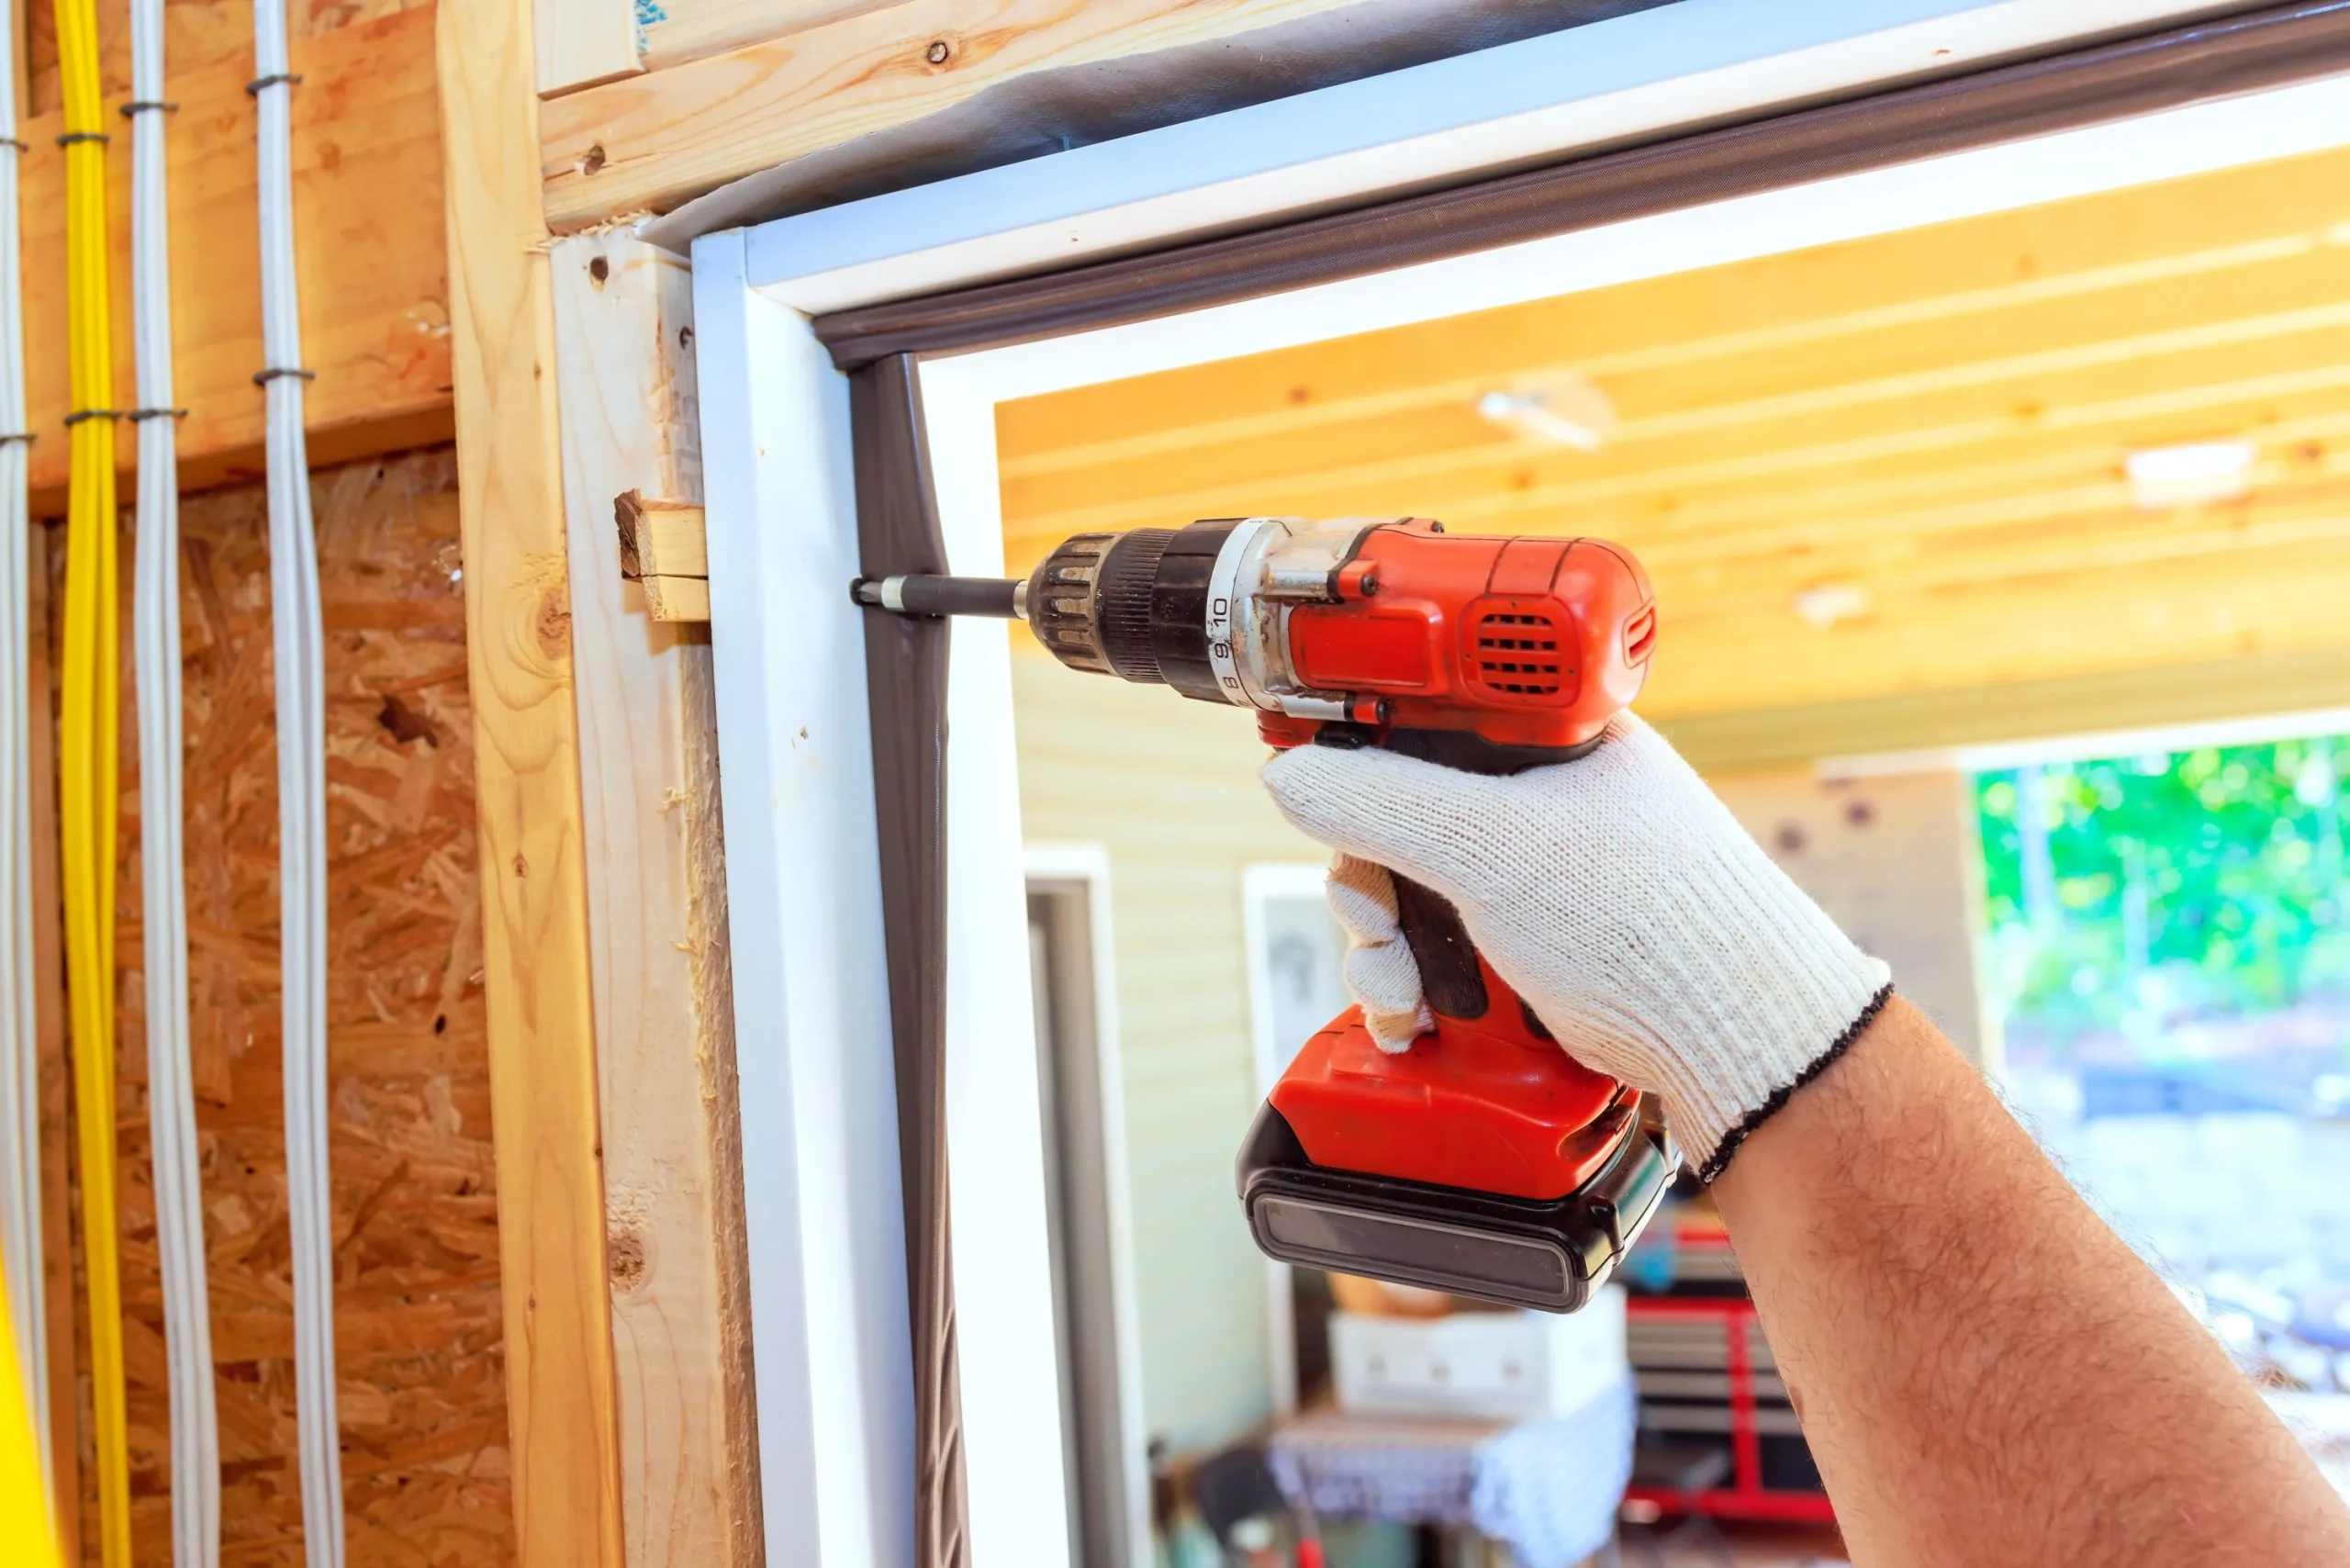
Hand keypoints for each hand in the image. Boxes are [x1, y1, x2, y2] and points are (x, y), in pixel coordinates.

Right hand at [1261, 714, 1891, 1179]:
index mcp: (1555, 738)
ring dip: (1387, 950)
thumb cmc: (1656, 925)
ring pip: (1419, 891)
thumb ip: (1382, 801)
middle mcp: (1550, 801)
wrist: (1744, 1047)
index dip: (1359, 750)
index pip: (1426, 715)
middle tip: (1372, 923)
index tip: (1308, 775)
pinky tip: (1420, 1021)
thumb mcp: (1496, 847)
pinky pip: (1451, 948)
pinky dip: (1422, 986)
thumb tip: (1291, 770)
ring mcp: (1548, 879)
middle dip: (1368, 884)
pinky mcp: (1546, 948)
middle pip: (1405, 817)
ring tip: (1405, 998)